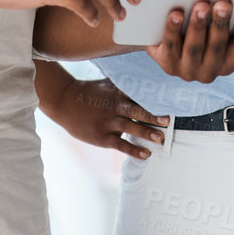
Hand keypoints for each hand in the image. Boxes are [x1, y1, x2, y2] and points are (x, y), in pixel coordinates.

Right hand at [37, 75, 169, 159]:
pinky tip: (146, 154)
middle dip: (154, 117)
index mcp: (118, 93)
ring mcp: (108, 122)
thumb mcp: (107, 83)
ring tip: (160, 138)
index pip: (140, 96)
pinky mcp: (102, 137)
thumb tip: (146, 80)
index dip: (155, 100)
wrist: (63, 101)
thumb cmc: (88, 92)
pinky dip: (134, 150)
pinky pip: (121, 145)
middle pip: (138, 111)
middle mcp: (114, 107)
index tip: (170, 102)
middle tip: (168, 121)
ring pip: (131, 128)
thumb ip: (126, 85)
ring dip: (147, 132)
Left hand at [145, 0, 233, 83]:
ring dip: (199, 26)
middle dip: (221, 24)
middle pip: (217, 47)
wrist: (166, 42)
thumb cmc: (199, 28)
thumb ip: (228, 16)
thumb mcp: (215, 26)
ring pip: (195, 48)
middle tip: (223, 5)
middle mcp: (211, 70)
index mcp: (229, 62)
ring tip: (201, 6)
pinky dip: (173, 29)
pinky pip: (171, 46)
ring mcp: (189, 70)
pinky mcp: (169, 64)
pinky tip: (176, 15)